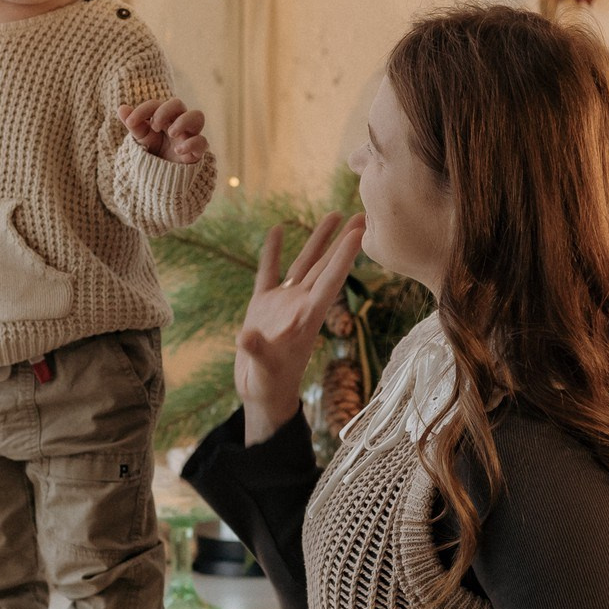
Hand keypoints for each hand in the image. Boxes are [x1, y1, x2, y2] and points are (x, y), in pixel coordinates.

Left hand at [121, 97, 209, 163]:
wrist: (161, 176)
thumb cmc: (154, 152)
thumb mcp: (141, 138)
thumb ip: (133, 124)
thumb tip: (121, 108)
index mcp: (163, 117)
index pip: (156, 104)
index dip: (143, 109)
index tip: (130, 122)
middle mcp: (178, 123)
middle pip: (178, 103)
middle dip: (165, 111)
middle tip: (154, 126)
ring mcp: (189, 136)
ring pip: (198, 116)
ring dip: (183, 121)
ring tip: (171, 133)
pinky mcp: (196, 151)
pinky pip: (202, 142)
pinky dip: (191, 143)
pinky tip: (177, 150)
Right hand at [234, 211, 363, 443]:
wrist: (262, 394)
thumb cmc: (269, 385)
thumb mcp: (264, 370)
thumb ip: (257, 351)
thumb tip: (246, 336)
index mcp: (307, 317)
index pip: (329, 281)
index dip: (344, 257)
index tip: (360, 233)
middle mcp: (300, 305)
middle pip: (325, 266)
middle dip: (343, 241)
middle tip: (363, 214)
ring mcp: (283, 303)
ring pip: (304, 264)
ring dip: (318, 240)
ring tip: (334, 214)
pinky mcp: (263, 306)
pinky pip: (269, 272)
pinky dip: (273, 252)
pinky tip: (278, 229)